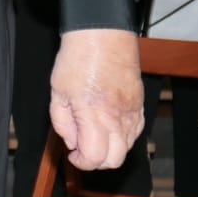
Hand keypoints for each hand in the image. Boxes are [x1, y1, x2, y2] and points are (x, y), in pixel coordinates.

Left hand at [48, 28, 143, 169]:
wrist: (102, 35)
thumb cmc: (78, 58)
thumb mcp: (58, 92)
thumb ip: (62, 122)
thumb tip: (72, 143)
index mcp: (93, 114)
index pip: (94, 157)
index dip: (81, 162)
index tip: (73, 154)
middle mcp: (117, 116)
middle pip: (115, 160)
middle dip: (97, 161)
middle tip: (83, 148)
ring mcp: (132, 111)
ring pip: (128, 148)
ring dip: (110, 149)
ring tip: (94, 133)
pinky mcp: (140, 104)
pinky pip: (136, 132)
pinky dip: (123, 137)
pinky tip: (108, 125)